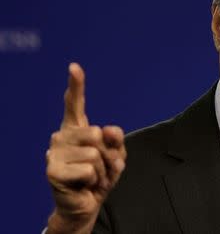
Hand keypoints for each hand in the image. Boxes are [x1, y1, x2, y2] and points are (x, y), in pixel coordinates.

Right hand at [46, 63, 126, 233]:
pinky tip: (84, 185)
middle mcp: (63, 136)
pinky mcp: (53, 171)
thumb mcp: (116, 155)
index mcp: (77, 129)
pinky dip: (94, 180)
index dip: (76, 85)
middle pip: (97, 133)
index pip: (75, 104)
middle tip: (101, 166)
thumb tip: (107, 130)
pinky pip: (88, 170)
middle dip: (108, 154)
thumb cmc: (101, 176)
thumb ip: (116, 140)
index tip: (74, 67)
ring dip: (102, 170)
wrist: (88, 203)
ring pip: (94, 154)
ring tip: (94, 177)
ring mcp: (55, 153)